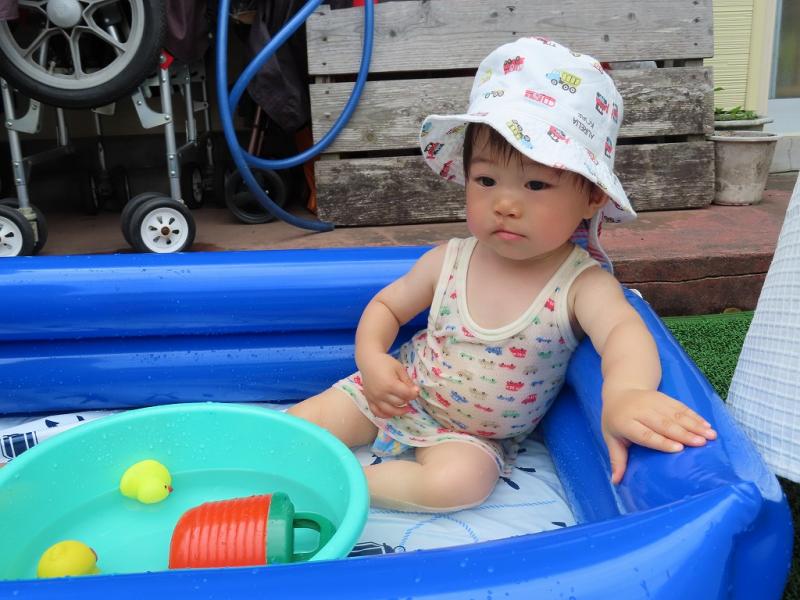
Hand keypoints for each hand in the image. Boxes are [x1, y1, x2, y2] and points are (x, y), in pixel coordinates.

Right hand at [359, 353, 418, 418]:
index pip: (406, 394)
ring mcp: (374, 398)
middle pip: (399, 403)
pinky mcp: (369, 400)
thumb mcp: (399, 368)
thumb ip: (407, 381)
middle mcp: (381, 393)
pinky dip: (384, 415)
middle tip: (409, 395)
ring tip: (405, 408)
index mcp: (390, 384)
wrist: (368, 361)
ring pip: (390, 410)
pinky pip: (376, 412)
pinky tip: (391, 414)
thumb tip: (415, 392)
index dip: (414, 394)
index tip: (416, 391)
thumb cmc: (385, 363)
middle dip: (407, 400)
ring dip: (399, 410)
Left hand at [601, 388, 716, 483]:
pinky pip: (681, 406)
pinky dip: (695, 416)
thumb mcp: (611, 438)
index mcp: (625, 423)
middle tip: (701, 443)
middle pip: (664, 423)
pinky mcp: (663, 397)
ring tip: (710, 435)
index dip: (662, 441)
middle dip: (684, 433)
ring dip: (694, 425)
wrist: (620, 391)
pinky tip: (706, 424)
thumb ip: (617, 459)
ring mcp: (653, 402)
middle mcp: (641, 411)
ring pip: (675, 414)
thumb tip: (615, 481)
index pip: (645, 434)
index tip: (679, 448)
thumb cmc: (616, 420)